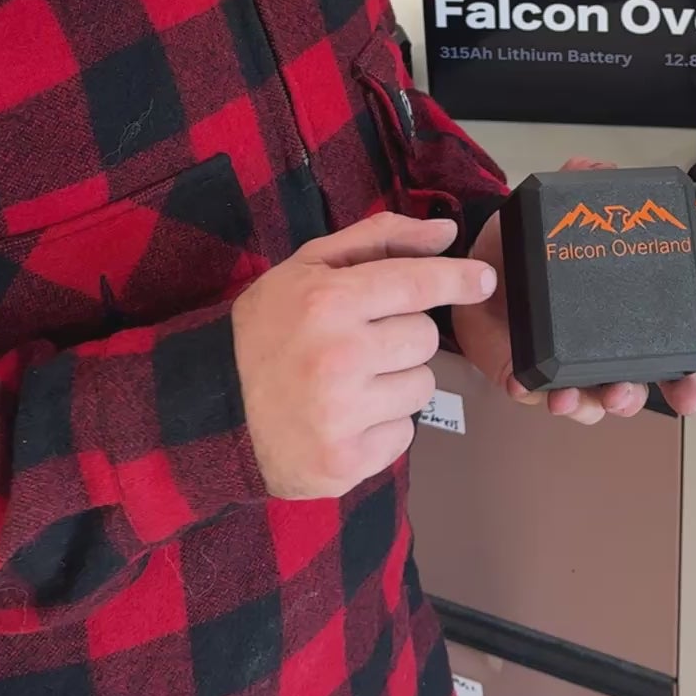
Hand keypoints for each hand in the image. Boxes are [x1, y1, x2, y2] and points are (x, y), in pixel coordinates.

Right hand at [232, 212, 495, 497]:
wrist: (212, 407)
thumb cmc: (267, 328)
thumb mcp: (309, 266)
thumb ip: (379, 240)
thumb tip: (445, 233)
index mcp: (329, 301)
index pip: (417, 283)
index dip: (458, 278)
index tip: (483, 279)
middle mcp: (339, 357)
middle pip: (424, 338)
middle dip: (401, 337)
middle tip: (360, 342)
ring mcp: (342, 415)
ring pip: (422, 387)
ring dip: (396, 383)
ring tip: (350, 382)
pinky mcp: (344, 463)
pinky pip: (404, 435)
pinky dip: (383, 426)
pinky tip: (345, 417)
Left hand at [452, 160, 695, 426]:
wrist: (475, 264)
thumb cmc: (524, 247)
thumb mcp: (555, 211)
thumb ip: (580, 183)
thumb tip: (600, 168)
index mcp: (615, 317)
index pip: (660, 353)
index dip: (680, 377)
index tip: (689, 392)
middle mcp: (592, 348)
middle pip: (627, 391)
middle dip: (630, 399)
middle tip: (622, 392)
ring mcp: (559, 366)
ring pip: (584, 402)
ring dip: (584, 404)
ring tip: (572, 396)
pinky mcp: (522, 374)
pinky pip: (530, 393)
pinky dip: (531, 393)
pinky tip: (527, 384)